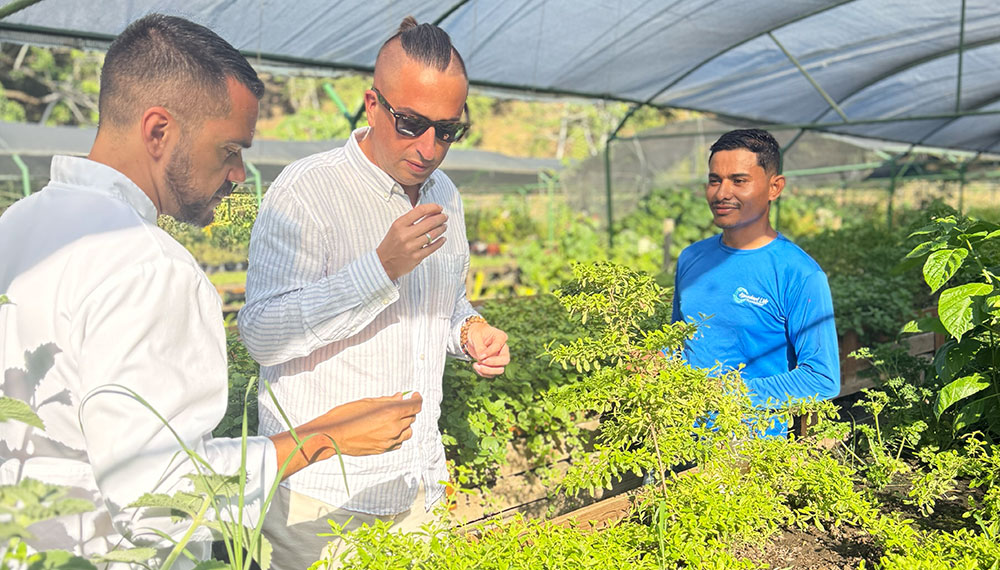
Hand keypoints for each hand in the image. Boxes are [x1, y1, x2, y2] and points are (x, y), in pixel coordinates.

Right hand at [271, 392, 422, 476]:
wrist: (332, 436)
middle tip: (397, 405)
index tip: (415, 395)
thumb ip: (387, 401)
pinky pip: (398, 442)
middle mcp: (393, 427)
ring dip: (404, 424)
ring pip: (408, 432)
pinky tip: (387, 430)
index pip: (415, 406)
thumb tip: (400, 397)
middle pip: (412, 418)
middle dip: (407, 410)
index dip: (417, 399)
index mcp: (391, 413)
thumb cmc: (346, 415)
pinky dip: (397, 436)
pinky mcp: (383, 449)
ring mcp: (389, 440)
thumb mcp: (367, 402)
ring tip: (391, 419)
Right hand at [376, 204, 447, 280]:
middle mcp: (405, 234)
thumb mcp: (396, 228)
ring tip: (444, 226)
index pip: (419, 211)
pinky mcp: (416, 257)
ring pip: (432, 234)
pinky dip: (440, 242)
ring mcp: (411, 246)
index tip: (439, 208)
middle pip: (429, 222)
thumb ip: (410, 220)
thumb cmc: (391, 244)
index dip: (432, 207)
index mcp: (399, 224)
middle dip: (440, 218)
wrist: (383, 263)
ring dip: (441, 229)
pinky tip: (442, 238)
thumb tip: (429, 213)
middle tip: (444, 217)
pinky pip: (432, 247)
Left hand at [464, 323, 509, 377]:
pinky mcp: (495, 365)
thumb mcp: (475, 336)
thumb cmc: (476, 333)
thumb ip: (479, 346)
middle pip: (505, 360)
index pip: (498, 346)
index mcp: (501, 337)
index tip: (480, 356)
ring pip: (500, 370)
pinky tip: (476, 366)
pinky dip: (483, 373)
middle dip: (493, 364)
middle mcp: (503, 349)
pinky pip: (492, 374)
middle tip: (482, 362)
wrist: (474, 338)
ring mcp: (500, 358)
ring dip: (488, 371)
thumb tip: (482, 359)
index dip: (489, 352)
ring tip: (476, 366)